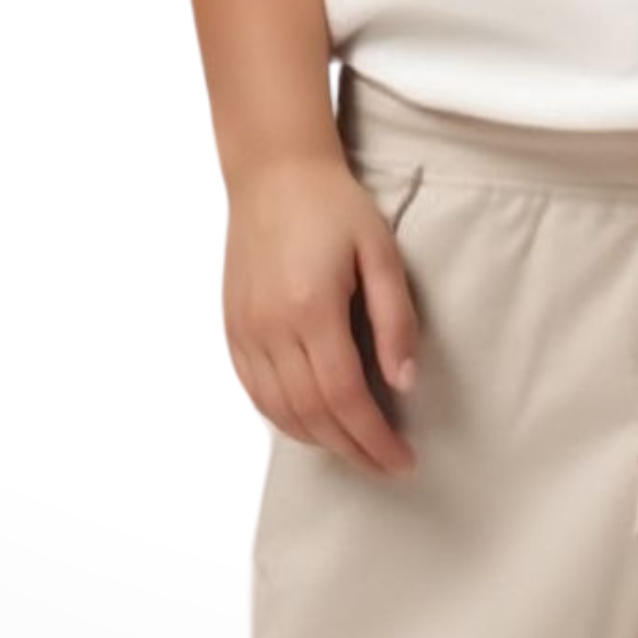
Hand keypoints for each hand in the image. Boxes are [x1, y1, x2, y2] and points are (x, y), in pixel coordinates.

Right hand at [225, 155, 423, 476]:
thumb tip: (404, 382)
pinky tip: (312, 425)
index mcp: (312, 308)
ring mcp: (246, 330)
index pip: (344, 397)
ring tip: (356, 450)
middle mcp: (272, 326)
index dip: (374, 438)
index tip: (403, 460)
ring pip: (280, 412)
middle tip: (386, 465)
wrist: (273, 172)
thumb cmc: (333, 206)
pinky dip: (285, 420)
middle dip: (353, 450)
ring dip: (320, 442)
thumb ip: (396, 320)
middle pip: (313, 414)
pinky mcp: (233, 328)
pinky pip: (255, 392)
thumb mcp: (381, 252)